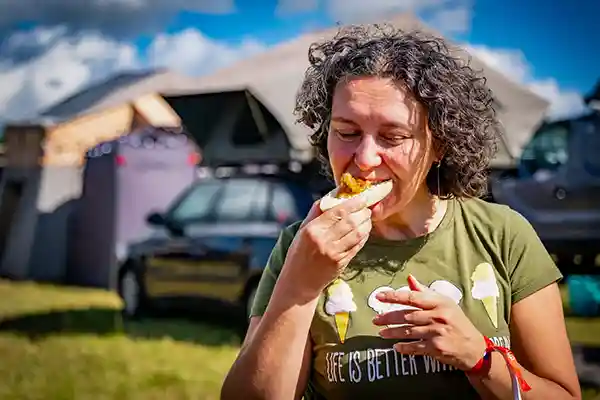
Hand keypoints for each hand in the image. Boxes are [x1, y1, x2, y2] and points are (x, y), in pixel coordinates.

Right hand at [282, 196, 371, 296]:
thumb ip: (316, 212)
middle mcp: (323, 241)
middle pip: (350, 221)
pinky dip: (364, 236)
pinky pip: (357, 246)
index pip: (338, 212)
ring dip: (366, 224)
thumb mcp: (302, 230)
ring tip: (368, 218)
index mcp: (312, 230)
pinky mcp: (341, 263)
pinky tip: (365, 231)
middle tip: (367, 208)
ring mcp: (334, 253)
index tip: (362, 198)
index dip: (353, 203)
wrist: (299, 282)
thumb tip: (332, 195)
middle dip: (363, 213)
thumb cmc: (299, 253)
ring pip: (357, 234)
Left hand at [372, 275, 486, 370]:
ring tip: (381, 333)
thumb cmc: (457, 322)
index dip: (393, 296)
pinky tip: (396, 347)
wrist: (474, 347)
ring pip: (409, 331)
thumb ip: (425, 292)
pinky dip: (404, 348)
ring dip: (393, 333)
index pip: (412, 297)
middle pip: (407, 315)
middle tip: (375, 320)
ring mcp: (437, 332)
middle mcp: (438, 316)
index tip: (379, 296)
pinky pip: (415, 347)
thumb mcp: (445, 303)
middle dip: (389, 318)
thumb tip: (409, 278)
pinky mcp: (437, 348)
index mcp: (438, 302)